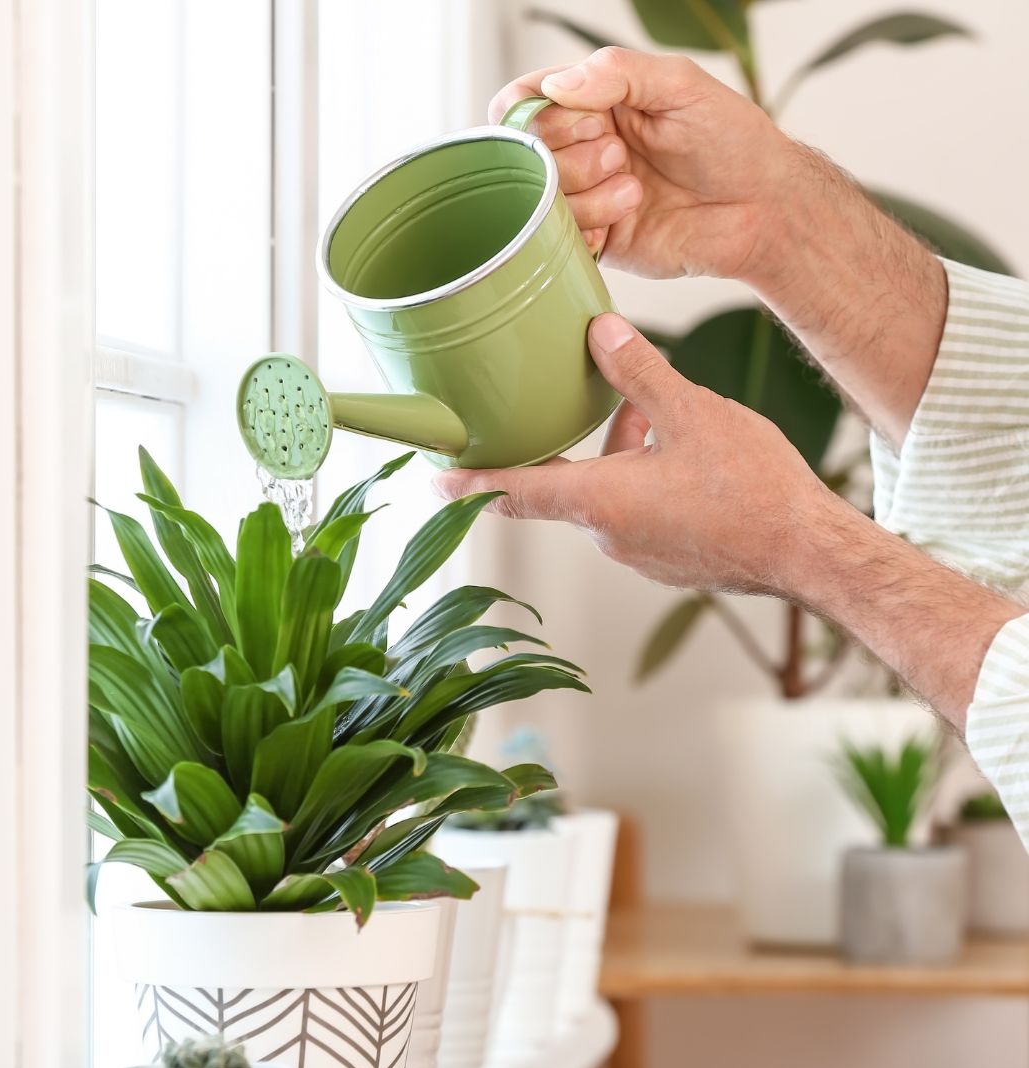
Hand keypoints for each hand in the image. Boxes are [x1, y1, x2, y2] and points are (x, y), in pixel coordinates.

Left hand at [433, 314, 1024, 729]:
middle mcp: (607, 534)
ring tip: (648, 409)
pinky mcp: (665, 559)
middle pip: (563, 483)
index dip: (470, 483)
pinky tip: (677, 448)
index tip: (435, 480)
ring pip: (604, 492)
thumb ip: (638, 372)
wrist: (808, 552)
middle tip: (572, 402)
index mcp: (599, 500)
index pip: (512, 491)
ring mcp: (637, 553)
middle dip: (566, 442)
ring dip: (614, 452)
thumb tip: (600, 332)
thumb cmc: (753, 489)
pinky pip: (634, 512)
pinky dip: (640, 477)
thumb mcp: (692, 412)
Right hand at [491, 48, 791, 281]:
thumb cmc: (730, 141)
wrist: (761, 208)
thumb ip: (616, 72)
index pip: (523, 102)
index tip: (588, 119)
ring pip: (541, 198)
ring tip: (635, 189)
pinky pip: (562, 239)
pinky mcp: (598, 243)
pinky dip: (589, 226)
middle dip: (573, 153)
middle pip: (528, 153)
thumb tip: (554, 84)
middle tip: (621, 154)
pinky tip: (627, 215)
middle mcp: (581, 150)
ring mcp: (586, 198)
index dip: (541, 113)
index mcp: (593, 104)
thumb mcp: (679, 84)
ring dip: (588, 191)